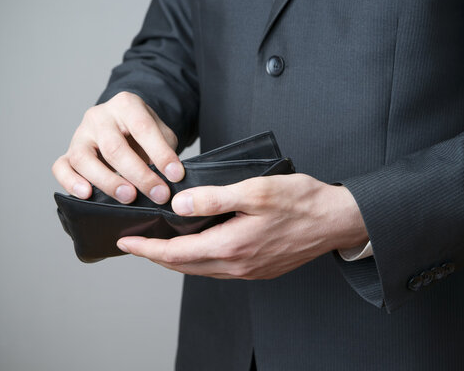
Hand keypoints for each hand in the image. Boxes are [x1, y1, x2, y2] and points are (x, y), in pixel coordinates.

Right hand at [52, 92, 183, 203]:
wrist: (124, 127)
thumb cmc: (144, 134)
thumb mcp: (161, 133)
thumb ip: (165, 151)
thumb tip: (170, 180)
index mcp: (125, 105)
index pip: (142, 128)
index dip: (161, 153)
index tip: (175, 175)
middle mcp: (99, 116)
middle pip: (114, 147)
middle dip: (139, 174)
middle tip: (158, 194)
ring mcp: (80, 134)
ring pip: (83, 158)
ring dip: (108, 181)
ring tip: (129, 197)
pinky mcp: (68, 153)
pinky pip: (60, 167)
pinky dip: (70, 182)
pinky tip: (86, 195)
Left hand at [116, 173, 368, 278]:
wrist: (337, 221)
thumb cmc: (301, 202)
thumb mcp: (256, 191)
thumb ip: (215, 199)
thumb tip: (180, 205)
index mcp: (231, 246)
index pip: (176, 252)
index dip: (147, 248)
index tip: (126, 242)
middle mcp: (237, 265)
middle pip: (184, 265)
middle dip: (156, 256)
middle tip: (137, 244)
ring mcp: (249, 270)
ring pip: (201, 270)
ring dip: (177, 259)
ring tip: (161, 245)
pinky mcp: (259, 269)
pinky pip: (218, 269)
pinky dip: (199, 260)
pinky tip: (198, 247)